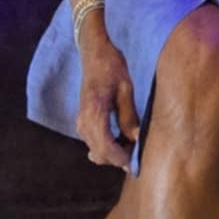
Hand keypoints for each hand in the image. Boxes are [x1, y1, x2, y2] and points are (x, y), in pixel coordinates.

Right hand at [75, 31, 139, 169]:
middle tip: (137, 154)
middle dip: (118, 158)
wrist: (94, 54)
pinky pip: (94, 141)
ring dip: (113, 153)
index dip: (120, 158)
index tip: (135, 164)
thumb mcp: (125, 89)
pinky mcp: (83, 120)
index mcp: (94, 113)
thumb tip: (136, 139)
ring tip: (132, 146)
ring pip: (96, 150)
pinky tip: (122, 139)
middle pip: (100, 153)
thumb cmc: (111, 67)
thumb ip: (129, 116)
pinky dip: (107, 146)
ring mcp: (81, 122)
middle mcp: (84, 121)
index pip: (106, 147)